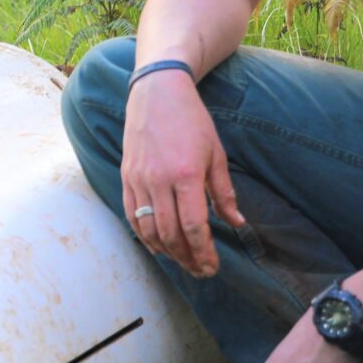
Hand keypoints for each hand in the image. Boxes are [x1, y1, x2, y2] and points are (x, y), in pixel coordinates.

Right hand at [120, 67, 245, 276]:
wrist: (156, 92)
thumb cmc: (191, 120)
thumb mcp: (216, 154)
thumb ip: (224, 192)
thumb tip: (237, 223)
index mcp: (186, 174)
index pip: (194, 226)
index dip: (204, 251)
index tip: (213, 266)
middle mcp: (159, 180)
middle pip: (170, 234)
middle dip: (187, 258)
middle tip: (200, 270)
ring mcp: (139, 179)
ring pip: (148, 229)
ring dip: (166, 252)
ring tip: (182, 261)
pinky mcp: (126, 176)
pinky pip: (131, 215)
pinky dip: (143, 236)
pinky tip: (157, 246)